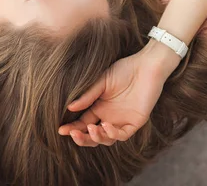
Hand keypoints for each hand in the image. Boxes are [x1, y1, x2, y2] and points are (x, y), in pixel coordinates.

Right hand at [57, 40, 179, 146]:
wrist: (146, 66)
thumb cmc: (123, 70)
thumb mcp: (101, 81)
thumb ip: (87, 96)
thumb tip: (69, 108)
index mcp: (99, 108)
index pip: (83, 123)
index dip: (72, 128)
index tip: (61, 130)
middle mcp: (109, 117)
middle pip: (93, 136)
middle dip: (82, 138)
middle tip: (73, 134)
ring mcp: (121, 121)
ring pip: (106, 139)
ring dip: (97, 137)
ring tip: (91, 128)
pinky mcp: (135, 122)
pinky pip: (122, 135)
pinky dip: (113, 134)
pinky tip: (105, 126)